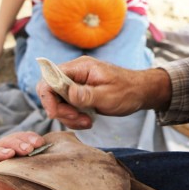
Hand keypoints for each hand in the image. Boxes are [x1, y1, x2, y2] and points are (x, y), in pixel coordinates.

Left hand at [0, 132, 44, 189]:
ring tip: (37, 145)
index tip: (10, 154)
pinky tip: (41, 143)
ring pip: (14, 138)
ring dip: (25, 139)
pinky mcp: (26, 146)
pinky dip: (33, 138)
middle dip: (14, 144)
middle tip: (28, 150)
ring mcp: (13, 150)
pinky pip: (27, 137)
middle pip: (0, 144)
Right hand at [37, 56, 170, 129]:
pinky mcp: (79, 93)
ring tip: (86, 122)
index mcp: (80, 67)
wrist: (141, 92)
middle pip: (51, 91)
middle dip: (60, 110)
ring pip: (58, 101)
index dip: (47, 97)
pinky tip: (87, 121)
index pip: (49, 77)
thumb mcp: (108, 96)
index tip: (56, 114)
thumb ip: (86, 95)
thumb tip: (67, 93)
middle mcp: (75, 72)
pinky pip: (67, 106)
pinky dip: (73, 117)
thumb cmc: (128, 91)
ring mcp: (76, 83)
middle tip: (78, 119)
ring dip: (68, 116)